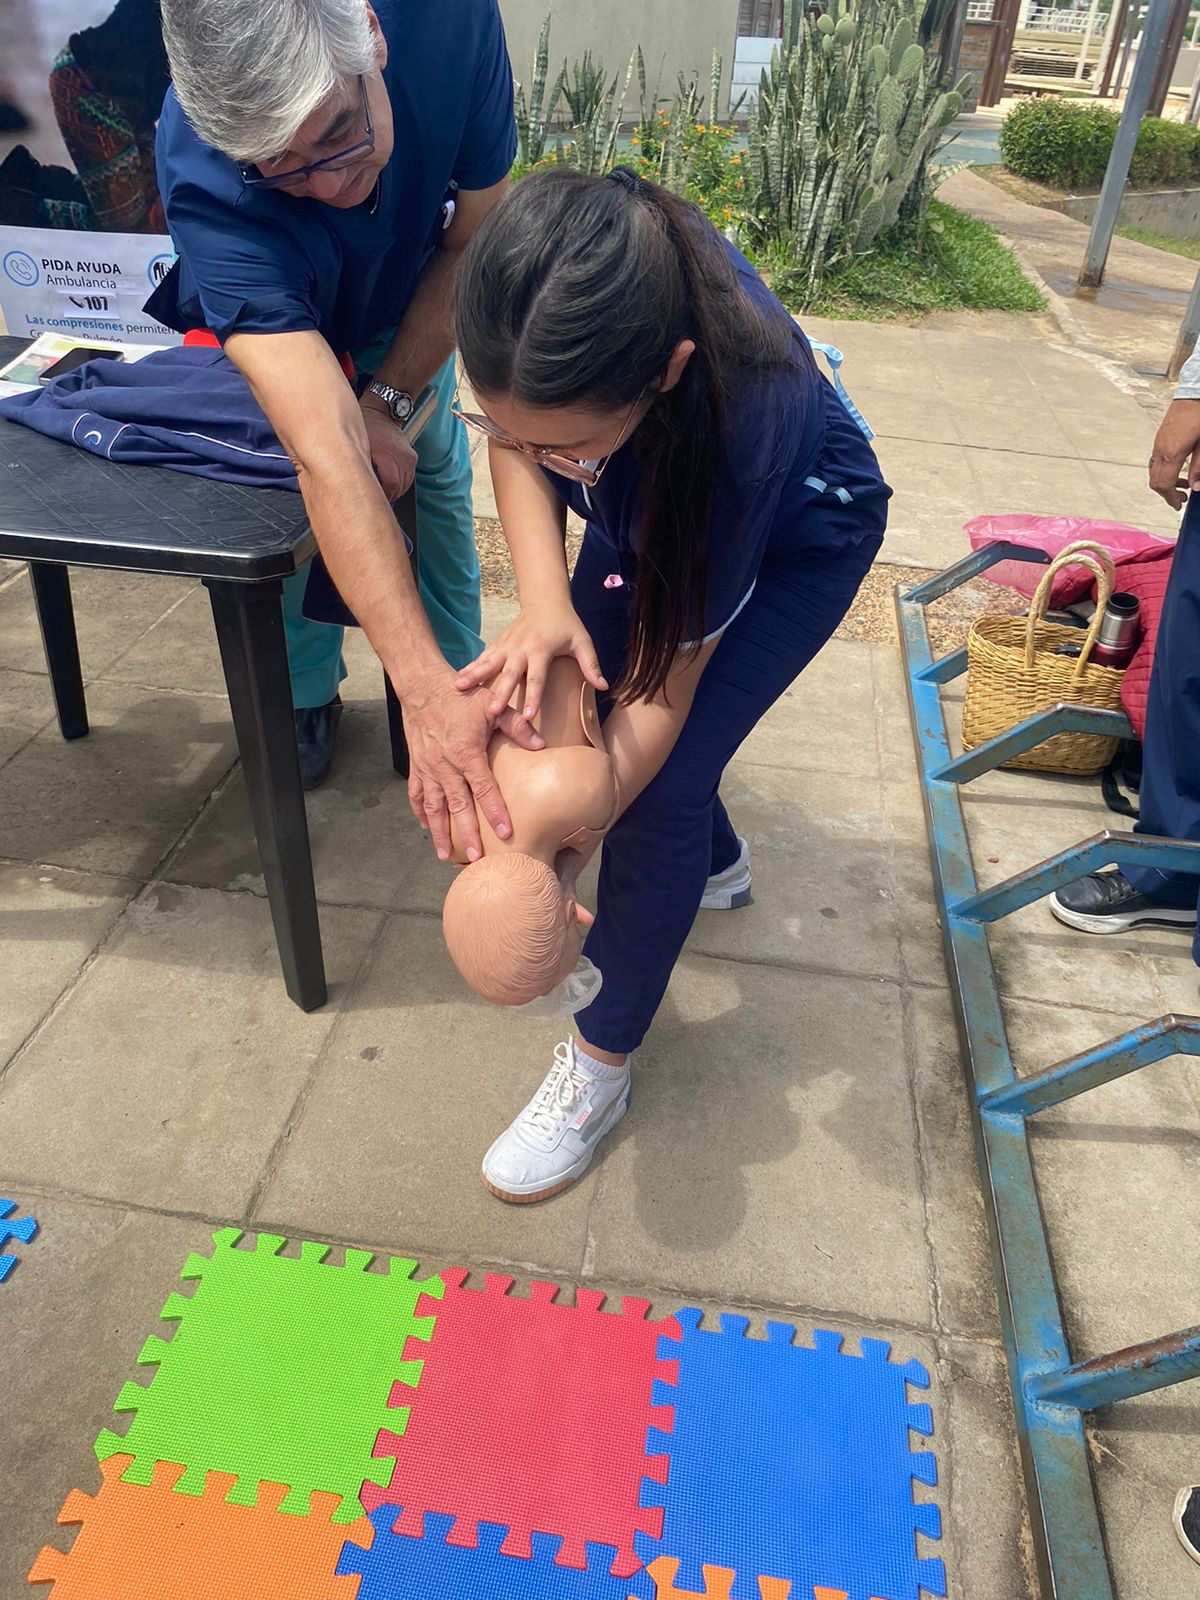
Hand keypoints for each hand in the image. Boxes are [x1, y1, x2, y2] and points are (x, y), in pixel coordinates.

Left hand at [360, 397, 417, 500]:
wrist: (382, 412)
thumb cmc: (367, 427)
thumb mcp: (358, 446)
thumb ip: (360, 468)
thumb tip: (360, 487)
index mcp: (388, 454)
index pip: (391, 485)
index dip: (382, 495)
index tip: (372, 498)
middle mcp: (403, 457)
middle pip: (398, 488)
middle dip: (386, 495)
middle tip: (373, 496)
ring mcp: (409, 459)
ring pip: (404, 486)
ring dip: (393, 490)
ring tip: (380, 488)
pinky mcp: (412, 459)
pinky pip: (407, 479)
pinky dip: (399, 483)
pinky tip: (388, 481)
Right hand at [403, 670, 542, 860]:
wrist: (423, 686)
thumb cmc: (461, 696)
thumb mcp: (492, 706)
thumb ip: (518, 726)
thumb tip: (541, 745)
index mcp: (466, 753)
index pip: (484, 789)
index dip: (495, 812)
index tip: (506, 833)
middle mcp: (444, 765)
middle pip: (458, 806)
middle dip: (466, 834)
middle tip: (475, 857)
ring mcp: (427, 767)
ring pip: (433, 807)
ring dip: (439, 832)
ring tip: (444, 855)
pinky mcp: (416, 765)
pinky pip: (416, 794)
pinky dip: (420, 812)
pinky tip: (426, 827)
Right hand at [455, 602, 607, 721]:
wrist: (546, 601)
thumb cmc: (567, 625)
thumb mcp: (582, 642)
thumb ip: (591, 665)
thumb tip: (604, 687)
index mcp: (541, 648)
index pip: (538, 678)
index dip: (534, 697)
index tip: (528, 717)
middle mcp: (520, 647)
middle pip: (509, 674)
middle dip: (500, 693)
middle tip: (491, 712)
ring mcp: (507, 645)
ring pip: (488, 663)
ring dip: (474, 676)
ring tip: (459, 688)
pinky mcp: (498, 644)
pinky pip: (482, 658)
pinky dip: (470, 667)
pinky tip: (458, 680)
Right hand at [1149, 398, 1199, 509]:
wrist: (1193, 394)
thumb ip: (1199, 467)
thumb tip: (1196, 487)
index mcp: (1172, 454)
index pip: (1164, 484)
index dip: (1170, 498)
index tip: (1179, 505)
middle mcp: (1161, 451)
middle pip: (1155, 481)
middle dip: (1166, 494)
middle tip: (1180, 500)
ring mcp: (1158, 444)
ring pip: (1154, 472)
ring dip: (1165, 483)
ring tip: (1183, 485)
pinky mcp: (1160, 439)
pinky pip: (1156, 462)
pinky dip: (1164, 471)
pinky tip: (1177, 469)